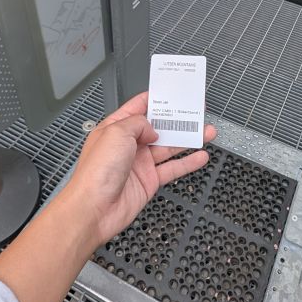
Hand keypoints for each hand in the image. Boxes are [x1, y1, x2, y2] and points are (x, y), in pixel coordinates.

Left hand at [69, 91, 215, 245]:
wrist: (94, 208)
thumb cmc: (96, 171)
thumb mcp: (116, 133)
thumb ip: (138, 124)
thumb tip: (153, 129)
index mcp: (115, 128)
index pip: (138, 107)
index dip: (156, 99)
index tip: (173, 93)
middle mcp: (128, 145)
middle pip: (158, 127)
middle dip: (178, 119)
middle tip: (196, 112)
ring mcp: (140, 163)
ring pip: (169, 147)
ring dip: (188, 139)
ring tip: (207, 132)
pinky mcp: (149, 181)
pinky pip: (172, 168)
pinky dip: (188, 162)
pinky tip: (200, 156)